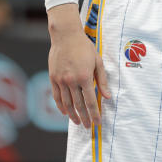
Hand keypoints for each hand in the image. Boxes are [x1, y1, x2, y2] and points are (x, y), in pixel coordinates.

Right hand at [48, 5, 111, 128]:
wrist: (66, 35)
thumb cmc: (84, 47)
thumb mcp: (97, 61)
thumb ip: (102, 80)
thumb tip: (108, 96)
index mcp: (85, 76)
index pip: (90, 101)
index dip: (94, 113)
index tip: (97, 123)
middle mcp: (71, 80)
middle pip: (78, 105)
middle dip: (84, 117)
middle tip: (88, 126)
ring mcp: (61, 80)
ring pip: (66, 103)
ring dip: (72, 115)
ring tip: (77, 122)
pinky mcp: (53, 78)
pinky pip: (56, 96)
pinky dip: (61, 106)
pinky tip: (65, 112)